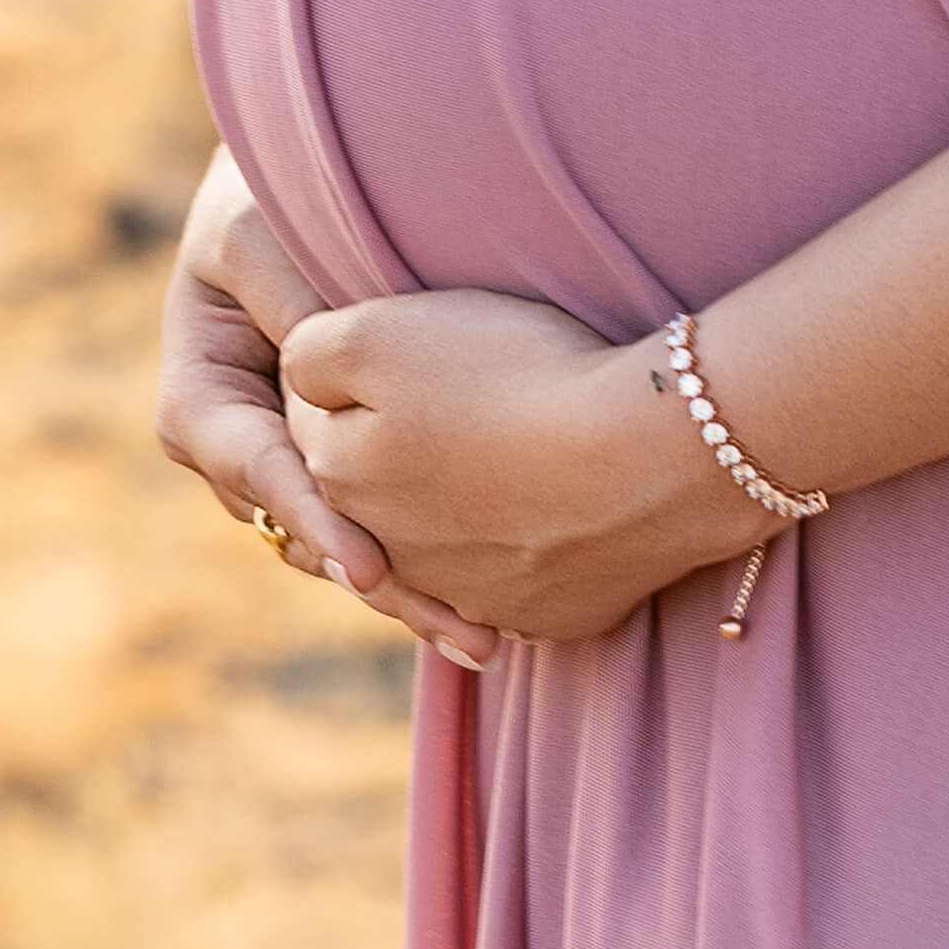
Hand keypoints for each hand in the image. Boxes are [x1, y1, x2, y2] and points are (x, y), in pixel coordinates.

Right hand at [153, 147, 450, 645]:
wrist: (310, 181)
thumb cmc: (269, 190)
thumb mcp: (259, 233)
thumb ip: (286, 305)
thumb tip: (317, 380)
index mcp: (201, 401)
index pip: (255, 469)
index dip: (314, 516)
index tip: (369, 562)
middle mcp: (248, 451)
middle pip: (308, 532)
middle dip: (382, 582)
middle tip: (459, 625)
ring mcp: (302, 465)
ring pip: (351, 542)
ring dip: (417, 592)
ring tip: (487, 636)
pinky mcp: (357, 463)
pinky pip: (389, 521)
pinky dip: (436, 559)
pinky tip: (497, 602)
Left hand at [274, 283, 772, 651]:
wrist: (649, 454)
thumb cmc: (512, 376)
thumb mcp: (379, 331)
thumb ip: (311, 354)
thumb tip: (298, 378)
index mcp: (342, 480)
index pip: (316, 425)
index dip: (356, 381)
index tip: (408, 349)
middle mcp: (393, 556)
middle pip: (383, 493)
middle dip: (406, 455)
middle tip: (466, 398)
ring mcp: (473, 597)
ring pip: (451, 545)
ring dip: (467, 510)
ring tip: (513, 452)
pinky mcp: (547, 617)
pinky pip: (526, 581)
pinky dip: (533, 551)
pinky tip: (562, 509)